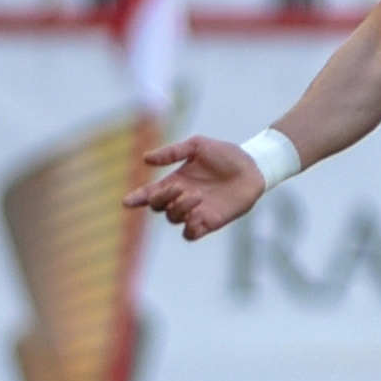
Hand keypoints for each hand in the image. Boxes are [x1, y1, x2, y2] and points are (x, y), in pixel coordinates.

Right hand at [122, 136, 266, 240]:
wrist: (252, 167)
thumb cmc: (225, 154)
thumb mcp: (197, 146)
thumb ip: (172, 152)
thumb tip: (145, 159)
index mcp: (175, 181)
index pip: (149, 193)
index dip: (136, 198)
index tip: (128, 201)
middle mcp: (181, 198)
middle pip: (158, 207)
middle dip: (162, 199)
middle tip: (178, 187)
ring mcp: (195, 211)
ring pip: (173, 219)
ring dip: (179, 209)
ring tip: (196, 196)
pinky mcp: (210, 222)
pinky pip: (190, 234)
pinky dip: (189, 227)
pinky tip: (198, 215)